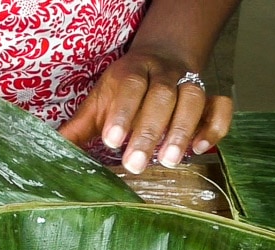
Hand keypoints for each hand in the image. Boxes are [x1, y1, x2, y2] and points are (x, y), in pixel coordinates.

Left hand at [59, 47, 232, 173]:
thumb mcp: (99, 103)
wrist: (161, 61)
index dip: (123, 112)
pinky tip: (200, 149)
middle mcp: (163, 74)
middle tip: (137, 164)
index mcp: (131, 71)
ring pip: (192, 100)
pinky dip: (214, 126)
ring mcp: (189, 83)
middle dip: (149, 131)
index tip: (113, 141)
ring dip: (182, 130)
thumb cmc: (124, 91)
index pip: (129, 86)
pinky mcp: (210, 97)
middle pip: (161, 97)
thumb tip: (54, 149)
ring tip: (169, 161)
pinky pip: (220, 107)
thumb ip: (80, 128)